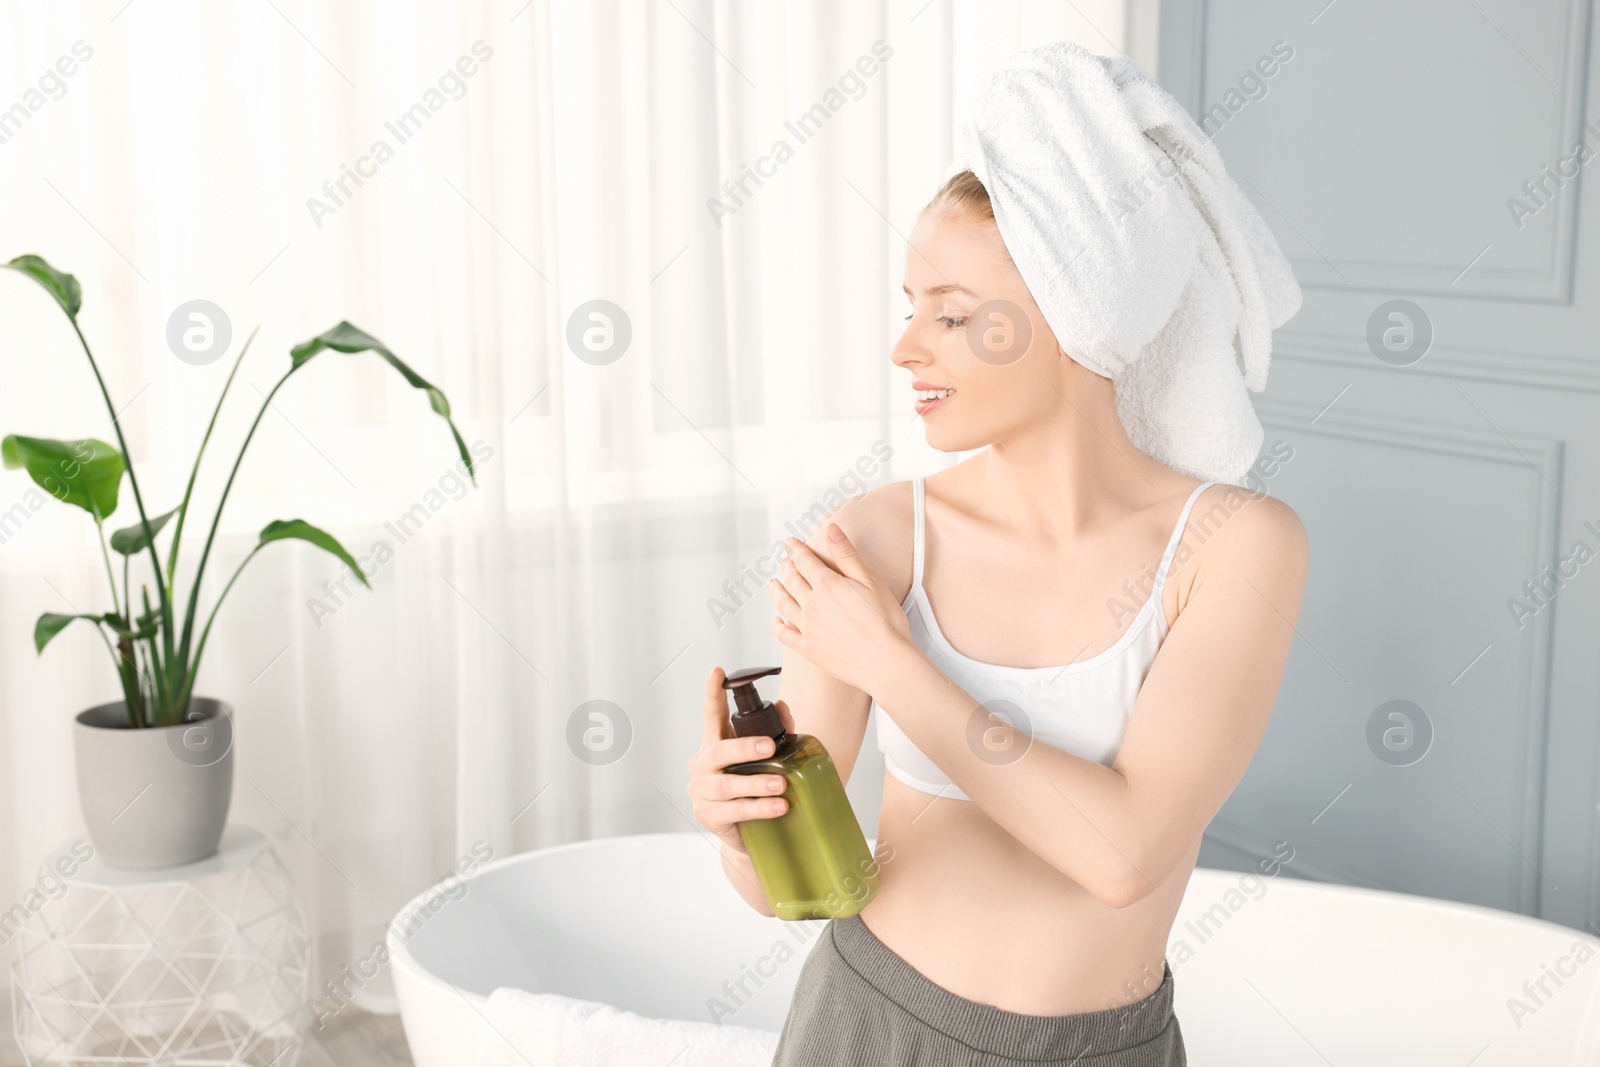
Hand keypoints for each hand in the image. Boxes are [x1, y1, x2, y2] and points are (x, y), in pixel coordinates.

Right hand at [687, 666, 796, 852]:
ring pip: (727, 785)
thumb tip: (783, 707)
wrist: (747, 834)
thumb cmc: (753, 788)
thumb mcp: (764, 759)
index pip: (712, 715)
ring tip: (781, 785)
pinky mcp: (708, 816)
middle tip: (769, 747)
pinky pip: (733, 811)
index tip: (718, 673)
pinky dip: (758, 809)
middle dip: (744, 748)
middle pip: (719, 752)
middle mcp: (703, 765)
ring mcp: (702, 791)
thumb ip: (775, 731)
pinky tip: (777, 807)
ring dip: (756, 784)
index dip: (713, 693)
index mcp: (715, 743)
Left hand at [766, 523, 911, 695]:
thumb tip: (831, 529)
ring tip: (772, 584)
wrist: (886, 662)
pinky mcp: (808, 649)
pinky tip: (775, 621)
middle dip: (786, 567)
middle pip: (792, 580)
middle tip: (784, 561)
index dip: (796, 549)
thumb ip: (847, 555)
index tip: (790, 543)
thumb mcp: (870, 581)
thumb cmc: (886, 622)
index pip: (805, 561)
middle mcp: (812, 605)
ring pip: (783, 604)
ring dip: (776, 591)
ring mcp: (807, 628)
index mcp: (827, 585)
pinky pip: (784, 635)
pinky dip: (776, 625)